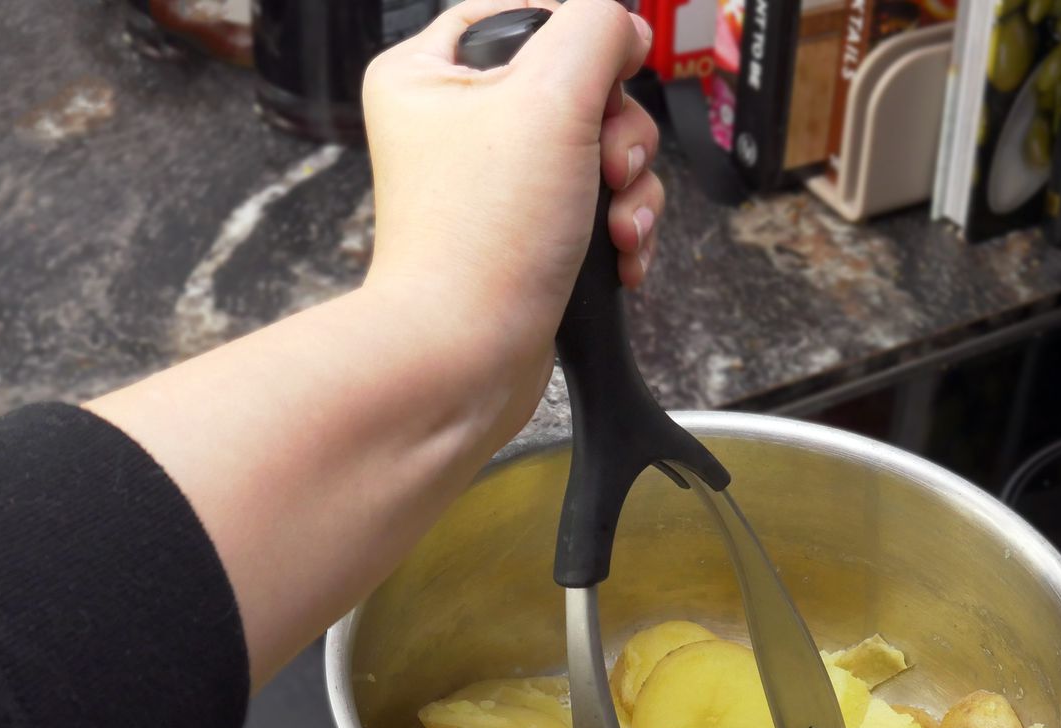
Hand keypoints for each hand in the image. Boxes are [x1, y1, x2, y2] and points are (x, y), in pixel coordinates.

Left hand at [361, 0, 662, 447]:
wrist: (467, 360)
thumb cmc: (481, 243)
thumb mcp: (551, 96)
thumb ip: (595, 30)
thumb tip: (622, 24)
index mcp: (429, 74)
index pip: (524, 12)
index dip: (582, 38)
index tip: (612, 71)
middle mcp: (456, 127)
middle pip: (576, 84)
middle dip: (618, 131)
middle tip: (610, 167)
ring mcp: (495, 188)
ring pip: (599, 150)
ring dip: (631, 188)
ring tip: (617, 227)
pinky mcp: (528, 238)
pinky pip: (598, 208)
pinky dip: (620, 231)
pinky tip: (619, 258)